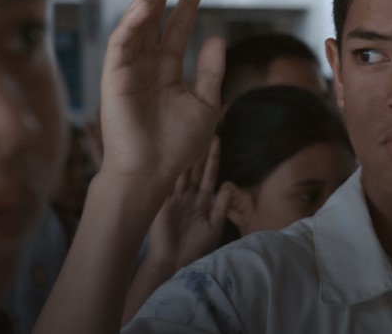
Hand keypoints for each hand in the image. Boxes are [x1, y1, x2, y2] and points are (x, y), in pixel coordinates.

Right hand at [99, 0, 224, 186]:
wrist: (154, 171)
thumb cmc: (179, 144)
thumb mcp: (206, 103)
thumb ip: (211, 71)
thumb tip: (218, 37)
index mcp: (167, 70)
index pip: (176, 29)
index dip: (187, 4)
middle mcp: (146, 65)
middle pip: (153, 20)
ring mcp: (128, 70)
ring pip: (135, 25)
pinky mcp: (113, 77)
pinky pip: (120, 43)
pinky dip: (131, 23)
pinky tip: (145, 5)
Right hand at [146, 137, 230, 269]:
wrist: (173, 263)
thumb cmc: (195, 248)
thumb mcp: (214, 226)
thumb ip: (222, 205)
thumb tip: (230, 184)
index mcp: (200, 200)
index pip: (208, 174)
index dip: (213, 158)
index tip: (217, 139)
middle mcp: (186, 195)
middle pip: (194, 168)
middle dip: (198, 149)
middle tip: (202, 128)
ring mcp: (173, 197)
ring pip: (180, 171)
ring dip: (184, 155)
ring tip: (188, 134)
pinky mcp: (160, 202)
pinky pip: (165, 183)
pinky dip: (167, 168)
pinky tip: (170, 152)